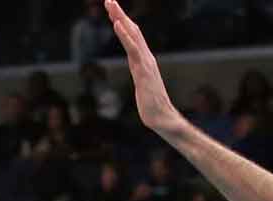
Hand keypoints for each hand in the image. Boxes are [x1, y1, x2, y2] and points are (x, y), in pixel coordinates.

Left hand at [107, 1, 187, 136]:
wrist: (162, 118)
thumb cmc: (152, 106)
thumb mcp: (142, 85)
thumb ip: (140, 74)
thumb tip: (138, 70)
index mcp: (144, 60)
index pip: (133, 36)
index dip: (122, 21)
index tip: (112, 10)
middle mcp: (146, 57)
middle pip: (132, 29)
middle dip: (120, 13)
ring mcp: (145, 62)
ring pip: (132, 34)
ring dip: (120, 18)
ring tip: (110, 5)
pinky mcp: (143, 69)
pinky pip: (133, 48)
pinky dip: (125, 35)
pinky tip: (117, 24)